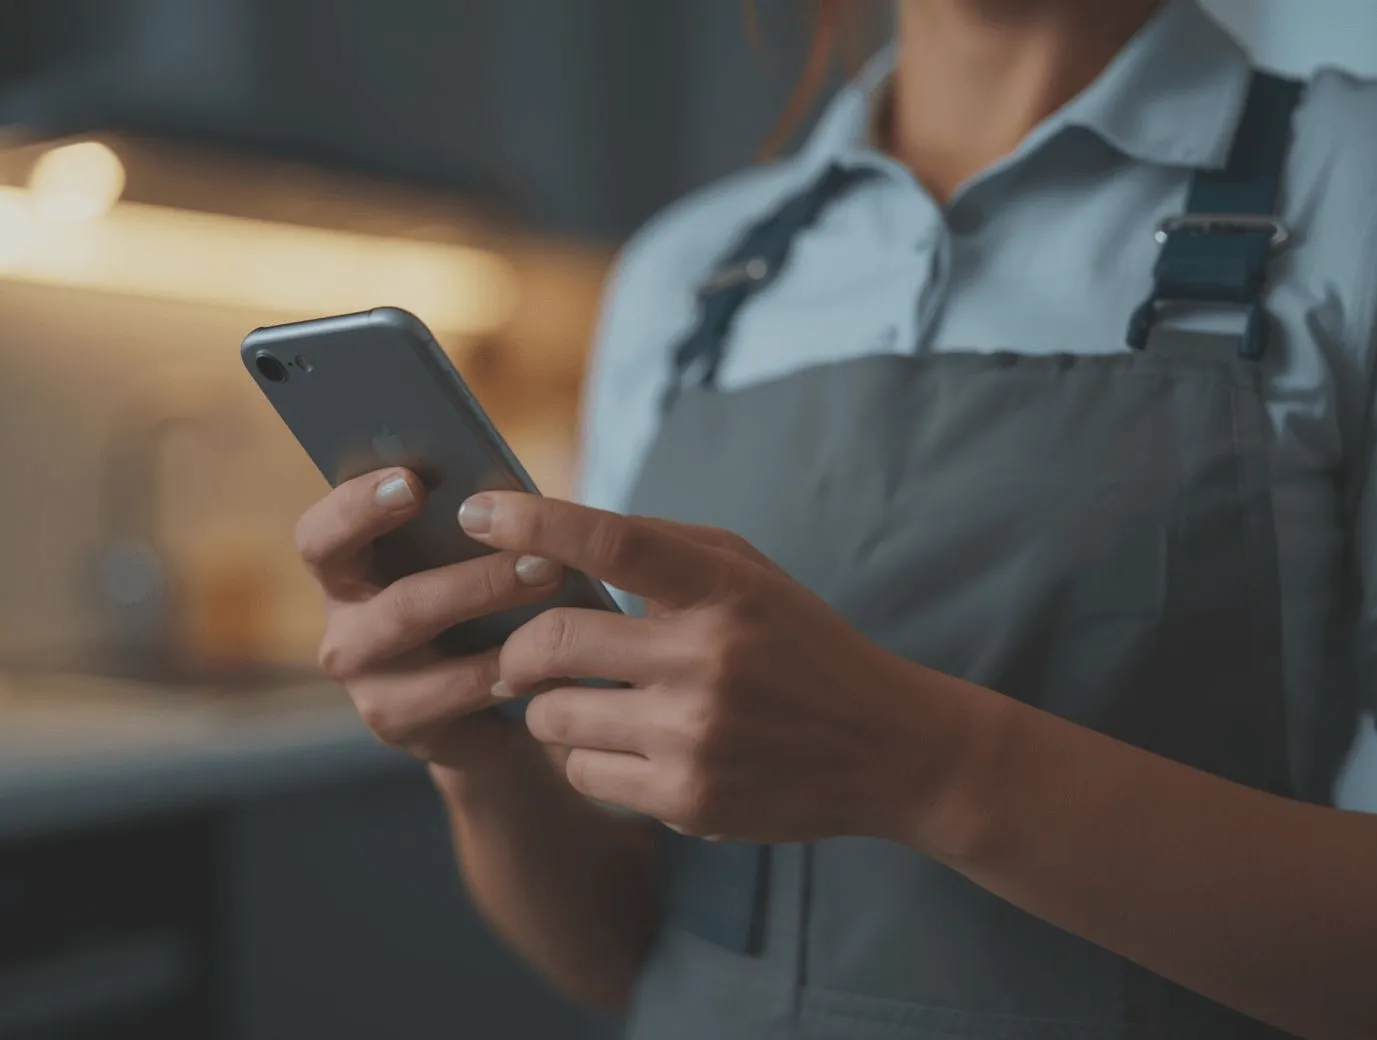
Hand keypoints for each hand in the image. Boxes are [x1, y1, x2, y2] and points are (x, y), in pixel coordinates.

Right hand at [295, 469, 567, 771]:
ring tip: (557, 590)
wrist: (487, 706)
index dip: (357, 507)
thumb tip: (505, 492)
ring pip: (437, 664)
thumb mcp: (463, 559)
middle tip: (540, 556)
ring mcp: (372, 692)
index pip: (321, 538)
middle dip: (476, 580)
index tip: (413, 482)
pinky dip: (515, 672)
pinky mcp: (410, 733)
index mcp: (344, 576)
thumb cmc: (475, 604)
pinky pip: (464, 700)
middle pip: (398, 606)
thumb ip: (464, 526)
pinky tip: (557, 655)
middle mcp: (346, 636)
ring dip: (501, 622)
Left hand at [459, 492, 961, 844]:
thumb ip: (663, 547)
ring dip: (549, 704)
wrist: (884, 747)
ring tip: (588, 698)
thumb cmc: (801, 644)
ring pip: (552, 715)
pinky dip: (586, 755)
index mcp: (725, 588)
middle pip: (554, 640)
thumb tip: (553, 533)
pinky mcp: (687, 801)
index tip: (477, 511)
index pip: (612, 542)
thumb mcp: (750, 574)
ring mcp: (696, 737)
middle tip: (522, 647)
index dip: (534, 522)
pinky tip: (627, 744)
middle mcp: (709, 660)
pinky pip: (582, 773)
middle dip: (519, 644)